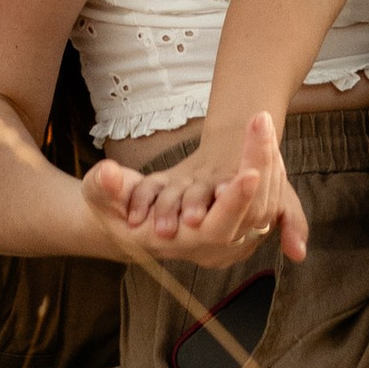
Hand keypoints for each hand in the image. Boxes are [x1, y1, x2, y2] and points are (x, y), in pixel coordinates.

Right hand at [81, 112, 308, 268]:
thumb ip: (104, 186)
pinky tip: (263, 134)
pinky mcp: (236, 224)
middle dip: (259, 164)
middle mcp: (210, 247)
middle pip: (252, 214)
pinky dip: (269, 168)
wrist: (126, 226)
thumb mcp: (99, 196)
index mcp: (180, 243)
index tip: (249, 172)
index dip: (235, 202)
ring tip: (262, 120)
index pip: (217, 228)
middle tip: (261, 122)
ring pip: (265, 206)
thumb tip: (111, 174)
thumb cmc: (111, 210)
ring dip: (267, 161)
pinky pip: (266, 201)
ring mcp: (227, 238)